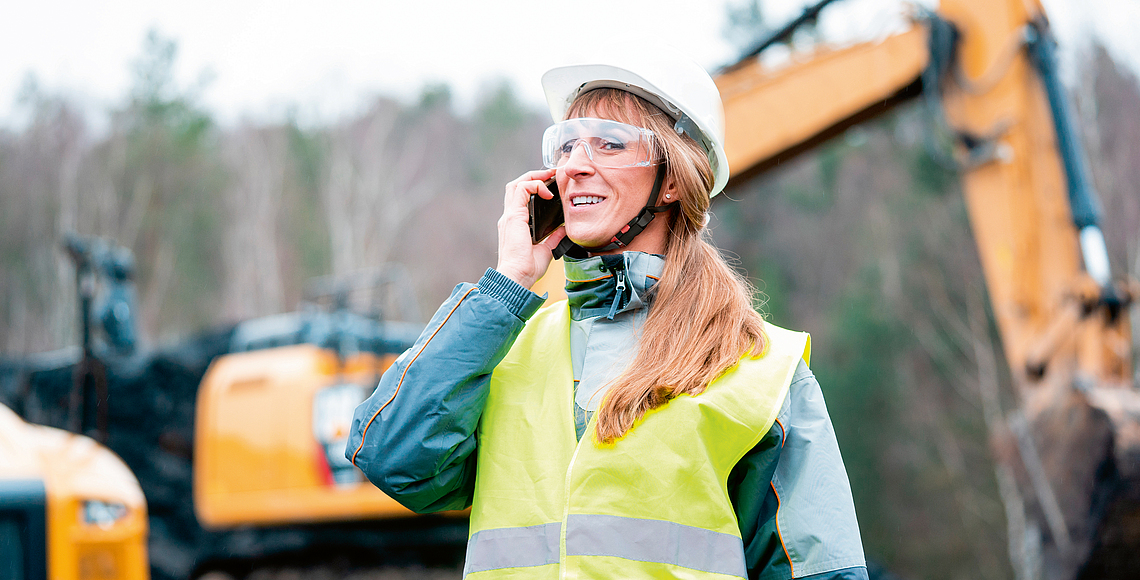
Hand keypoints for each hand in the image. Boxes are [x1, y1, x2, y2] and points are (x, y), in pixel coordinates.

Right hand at [496, 168, 565, 288]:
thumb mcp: (545, 250)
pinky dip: (534, 185)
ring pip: (516, 184)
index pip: (520, 198)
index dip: (534, 188)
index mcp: (515, 225)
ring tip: (549, 176)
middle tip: (551, 174)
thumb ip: (553, 238)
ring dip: (534, 177)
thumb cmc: (527, 269)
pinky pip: (521, 190)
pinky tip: (547, 191)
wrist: (517, 277)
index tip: (551, 187)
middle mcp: (510, 218)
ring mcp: (510, 216)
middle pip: (516, 187)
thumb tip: (563, 229)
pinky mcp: (513, 216)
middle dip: (534, 177)